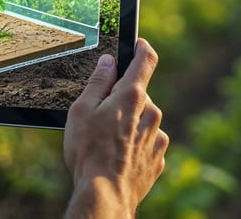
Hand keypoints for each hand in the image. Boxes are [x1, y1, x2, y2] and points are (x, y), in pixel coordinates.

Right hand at [62, 39, 167, 218]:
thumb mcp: (82, 111)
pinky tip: (117, 158)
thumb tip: (108, 63)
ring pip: (144, 120)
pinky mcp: (158, 159)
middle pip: (140, 95)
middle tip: (102, 115)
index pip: (145, 60)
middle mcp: (151, 113)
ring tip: (107, 143)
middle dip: (124, 99)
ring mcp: (158, 138)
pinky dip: (134, 146)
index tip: (137, 44)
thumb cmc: (88, 152)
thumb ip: (98, 83)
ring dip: (129, 124)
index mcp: (132, 96)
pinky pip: (147, 143)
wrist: (105, 195)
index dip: (141, 48)